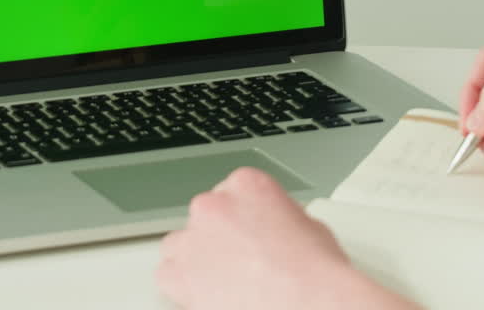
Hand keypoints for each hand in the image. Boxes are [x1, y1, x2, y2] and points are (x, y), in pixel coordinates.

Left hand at [157, 167, 417, 309]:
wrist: (308, 303)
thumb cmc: (315, 274)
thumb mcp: (308, 226)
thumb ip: (276, 217)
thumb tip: (272, 228)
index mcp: (247, 184)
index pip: (233, 191)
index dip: (243, 217)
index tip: (252, 232)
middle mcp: (214, 205)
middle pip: (205, 215)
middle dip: (220, 236)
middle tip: (243, 260)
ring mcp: (193, 239)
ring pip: (180, 244)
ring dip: (197, 258)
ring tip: (226, 280)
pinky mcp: (179, 275)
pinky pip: (168, 274)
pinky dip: (183, 285)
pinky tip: (208, 294)